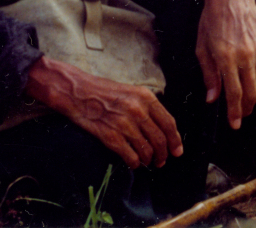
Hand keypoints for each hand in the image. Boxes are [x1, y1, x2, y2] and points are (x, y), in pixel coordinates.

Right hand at [24, 55, 182, 168]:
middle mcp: (138, 110)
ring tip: (146, 162)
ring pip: (146, 150)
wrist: (77, 92)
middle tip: (161, 161)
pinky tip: (132, 163)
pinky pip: (130, 156)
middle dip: (163, 154)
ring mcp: (125, 124)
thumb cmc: (103, 91)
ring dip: (148, 160)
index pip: (168, 123)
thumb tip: (161, 129)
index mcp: (146, 97)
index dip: (175, 140)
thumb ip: (146, 107)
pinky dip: (134, 164)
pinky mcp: (111, 136)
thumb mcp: (131, 91)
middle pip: (160, 140)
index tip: (177, 151)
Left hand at [179, 0, 255, 127]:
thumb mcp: (202, 46)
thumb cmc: (211, 19)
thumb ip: (209, 74)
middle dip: (245, 109)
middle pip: (250, 93)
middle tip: (239, 116)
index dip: (234, 112)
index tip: (234, 125)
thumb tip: (212, 99)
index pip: (233, 94)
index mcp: (226, 57)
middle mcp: (245, 56)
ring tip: (249, 107)